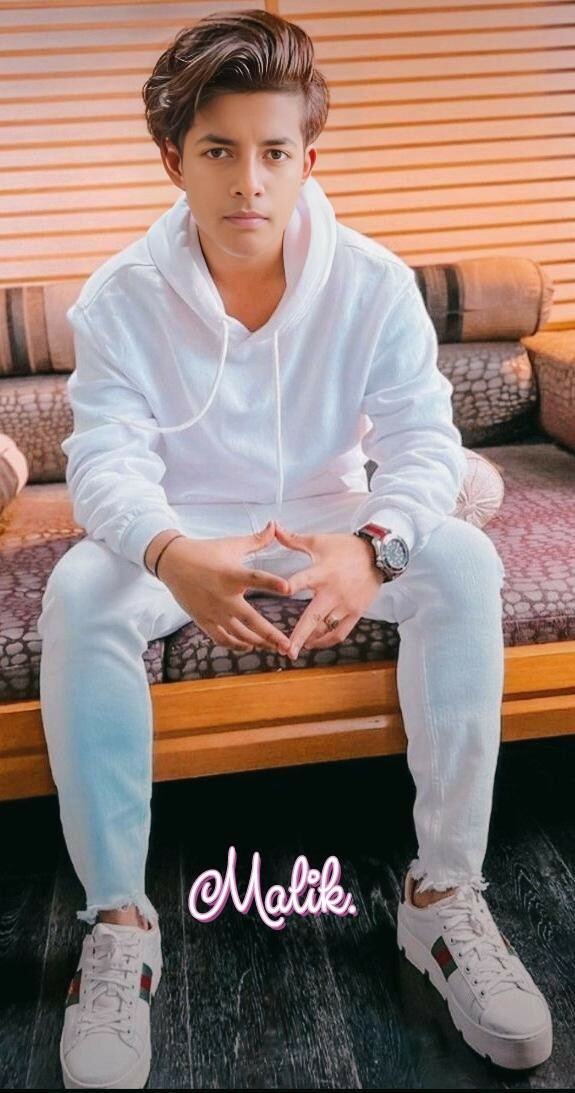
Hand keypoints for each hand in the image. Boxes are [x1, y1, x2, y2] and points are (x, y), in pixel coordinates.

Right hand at [157, 520, 293, 653]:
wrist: (172, 562)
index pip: (256, 578)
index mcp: (232, 575)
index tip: (288, 588)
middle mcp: (223, 596)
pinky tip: (249, 646)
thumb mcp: (231, 545)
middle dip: (271, 635)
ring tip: (274, 648)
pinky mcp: (203, 620)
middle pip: (251, 620)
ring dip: (257, 642)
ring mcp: (213, 611)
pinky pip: (222, 638)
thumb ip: (256, 540)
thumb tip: (275, 525)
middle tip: (287, 646)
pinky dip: (236, 645)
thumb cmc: (205, 551)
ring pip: (238, 634)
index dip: (272, 583)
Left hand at [275, 523, 384, 658]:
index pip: (303, 580)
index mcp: (322, 572)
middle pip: (314, 617)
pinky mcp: (356, 612)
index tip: (281, 592)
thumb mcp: (320, 541)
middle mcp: (334, 591)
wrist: (378, 556)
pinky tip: (314, 644)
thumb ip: (294, 540)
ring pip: (326, 628)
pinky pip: (340, 632)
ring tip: (295, 649)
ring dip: (310, 640)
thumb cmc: (346, 548)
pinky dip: (326, 640)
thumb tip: (274, 527)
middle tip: (286, 651)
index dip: (291, 585)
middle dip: (299, 636)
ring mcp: (346, 604)